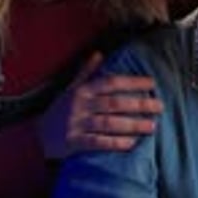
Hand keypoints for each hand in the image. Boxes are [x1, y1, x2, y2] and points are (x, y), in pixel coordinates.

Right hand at [37, 52, 163, 157]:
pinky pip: (97, 142)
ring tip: (152, 126)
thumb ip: (86, 72)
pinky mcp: (74, 142)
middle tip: (160, 106)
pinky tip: (132, 144)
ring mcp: (76, 124)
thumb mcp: (71, 89)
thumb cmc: (61, 110)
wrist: (38, 135)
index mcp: (83, 90)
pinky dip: (115, 143)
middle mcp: (80, 105)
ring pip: (108, 123)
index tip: (152, 83)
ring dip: (132, 125)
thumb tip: (99, 54)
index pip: (111, 82)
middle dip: (139, 104)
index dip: (132, 81)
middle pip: (114, 103)